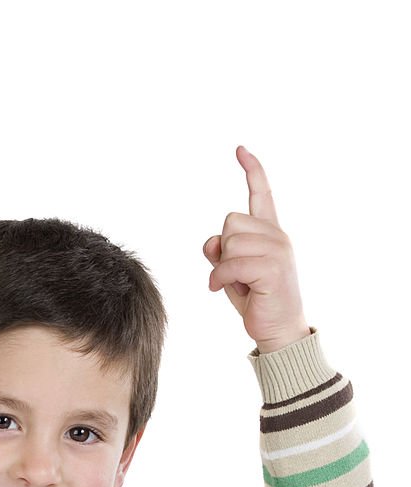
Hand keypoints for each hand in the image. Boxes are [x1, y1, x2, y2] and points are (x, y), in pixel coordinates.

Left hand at [203, 146, 309, 352]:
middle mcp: (277, 236)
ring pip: (229, 242)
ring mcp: (277, 250)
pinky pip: (231, 263)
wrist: (279, 330)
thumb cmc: (257, 301)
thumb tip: (212, 242)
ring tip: (237, 284)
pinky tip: (223, 290)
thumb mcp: (232, 273)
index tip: (240, 150)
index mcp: (270, 233)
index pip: (262, 194)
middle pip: (230, 221)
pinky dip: (220, 278)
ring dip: (222, 267)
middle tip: (235, 274)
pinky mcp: (272, 268)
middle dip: (223, 249)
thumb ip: (221, 253)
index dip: (252, 171)